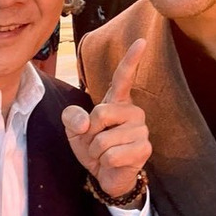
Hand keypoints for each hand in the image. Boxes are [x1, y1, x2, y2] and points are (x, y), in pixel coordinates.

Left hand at [62, 39, 150, 198]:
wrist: (105, 174)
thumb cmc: (92, 147)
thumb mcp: (74, 129)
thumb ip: (71, 117)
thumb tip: (85, 124)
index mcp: (117, 102)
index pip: (123, 77)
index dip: (131, 59)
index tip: (141, 40)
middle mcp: (133, 111)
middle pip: (100, 113)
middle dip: (90, 133)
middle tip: (96, 142)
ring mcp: (141, 129)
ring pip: (104, 139)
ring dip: (97, 151)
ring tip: (105, 154)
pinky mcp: (144, 148)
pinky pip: (113, 155)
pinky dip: (106, 162)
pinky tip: (114, 163)